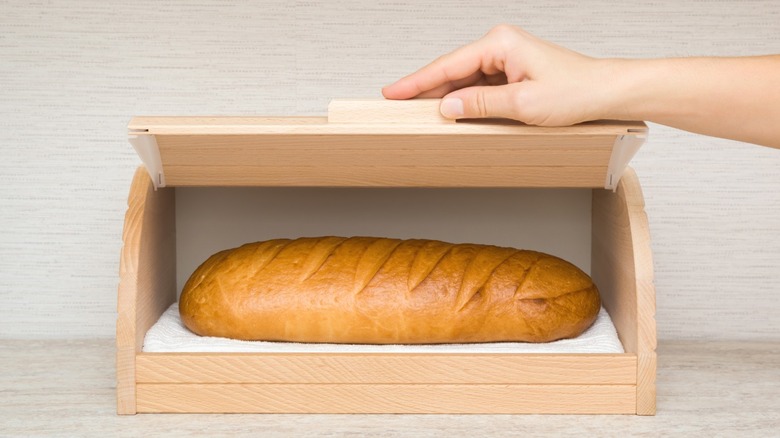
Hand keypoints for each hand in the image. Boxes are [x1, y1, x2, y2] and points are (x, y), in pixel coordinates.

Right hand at [382, 24, 614, 125]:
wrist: (604, 92)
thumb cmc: (576, 90)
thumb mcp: (523, 103)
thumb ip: (481, 104)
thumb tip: (447, 106)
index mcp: (500, 43)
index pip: (448, 64)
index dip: (417, 81)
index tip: (393, 92)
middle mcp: (500, 45)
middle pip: (452, 70)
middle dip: (425, 90)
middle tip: (397, 105)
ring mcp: (505, 58)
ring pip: (463, 80)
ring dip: (445, 97)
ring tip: (419, 114)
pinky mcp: (510, 72)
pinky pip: (478, 86)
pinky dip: (464, 100)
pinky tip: (451, 113)